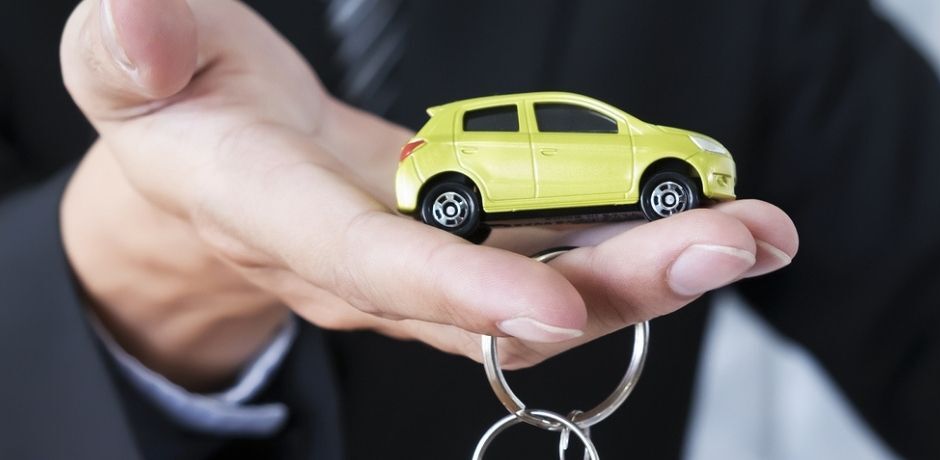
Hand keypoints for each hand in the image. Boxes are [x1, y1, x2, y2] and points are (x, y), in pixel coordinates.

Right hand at [58, 0, 796, 389]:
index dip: (462, 291)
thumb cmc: (174, 110)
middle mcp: (369, 269)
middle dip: (621, 282)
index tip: (555, 304)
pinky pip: (558, 268)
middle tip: (731, 243)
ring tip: (757, 232)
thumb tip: (139, 15)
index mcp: (279, 216)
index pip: (375, 263)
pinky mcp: (471, 255)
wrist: (203, 184)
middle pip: (501, 302)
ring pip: (550, 296)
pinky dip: (637, 250)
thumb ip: (134, 43)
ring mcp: (431, 272)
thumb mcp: (124, 63)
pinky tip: (709, 221)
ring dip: (659, 272)